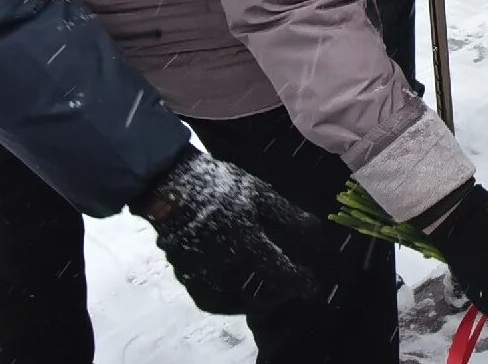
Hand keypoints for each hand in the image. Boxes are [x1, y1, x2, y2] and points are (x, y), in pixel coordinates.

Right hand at [137, 149, 329, 315]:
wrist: (170, 183)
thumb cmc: (220, 185)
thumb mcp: (259, 194)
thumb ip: (288, 216)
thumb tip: (317, 233)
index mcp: (244, 240)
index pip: (279, 271)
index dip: (299, 282)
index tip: (312, 288)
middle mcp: (221, 262)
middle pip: (253, 294)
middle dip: (273, 297)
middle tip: (286, 291)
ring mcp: (198, 271)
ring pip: (227, 302)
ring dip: (248, 304)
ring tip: (263, 295)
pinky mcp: (182, 273)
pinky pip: (206, 298)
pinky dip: (223, 302)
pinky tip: (235, 293)